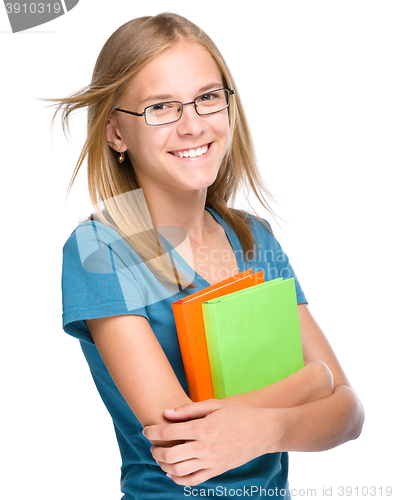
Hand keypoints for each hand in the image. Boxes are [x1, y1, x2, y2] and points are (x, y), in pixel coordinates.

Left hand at [143, 399, 283, 485]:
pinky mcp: (217, 471)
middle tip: (151, 445)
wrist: (263, 431)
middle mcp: (205, 448)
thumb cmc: (238, 414)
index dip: (152, 432)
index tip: (145, 430)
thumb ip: (188, 410)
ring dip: (163, 465)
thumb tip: (166, 413)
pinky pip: (193, 481)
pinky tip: (173, 471)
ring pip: (178, 471)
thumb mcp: (214, 404)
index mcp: (203, 428)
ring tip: (160, 457)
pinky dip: (178, 479)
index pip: (168, 433)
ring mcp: (211, 462)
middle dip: (155, 451)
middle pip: (169, 455)